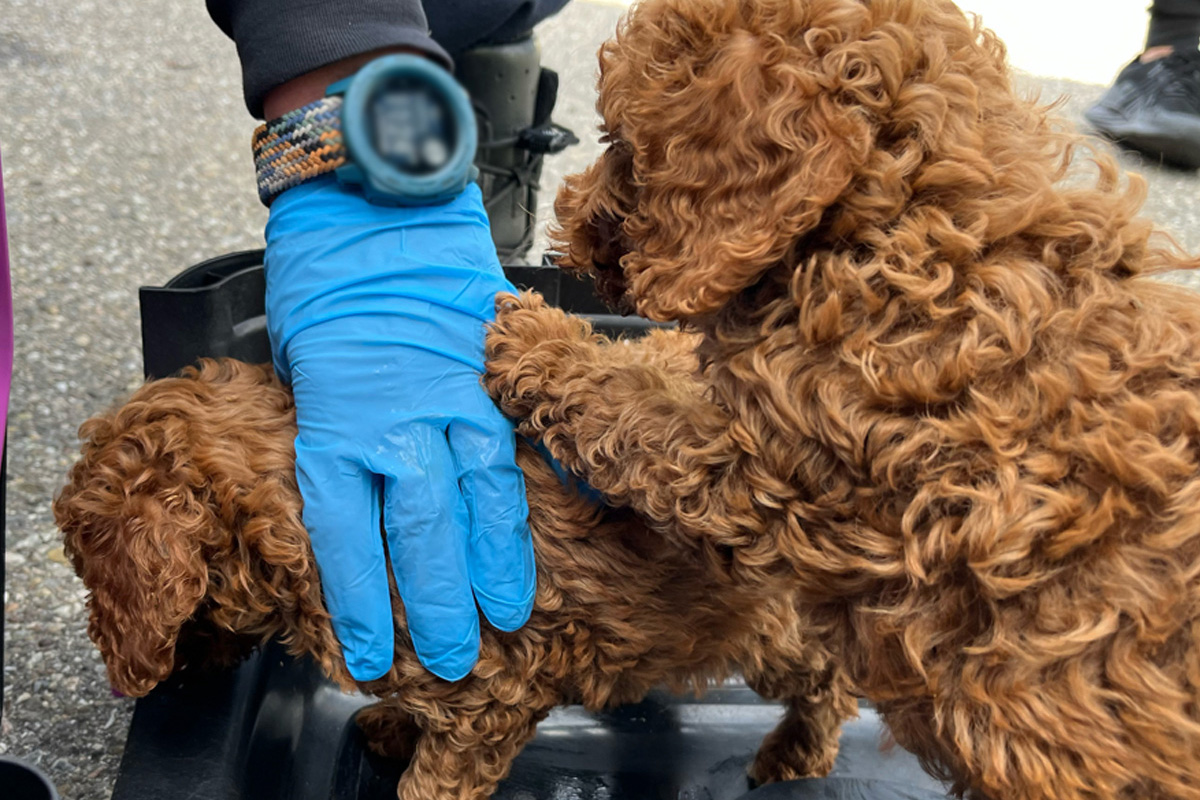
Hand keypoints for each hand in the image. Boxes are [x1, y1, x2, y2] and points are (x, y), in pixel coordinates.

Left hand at [264, 177, 534, 680]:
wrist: (375, 197)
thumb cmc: (326, 280)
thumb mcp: (303, 365)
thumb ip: (338, 433)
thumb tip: (365, 487)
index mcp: (336, 424)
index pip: (349, 538)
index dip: (362, 606)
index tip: (368, 655)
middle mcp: (400, 422)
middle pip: (423, 536)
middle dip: (438, 605)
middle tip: (450, 658)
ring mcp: (458, 397)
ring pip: (483, 499)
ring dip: (496, 563)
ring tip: (509, 612)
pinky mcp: (497, 371)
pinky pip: (521, 442)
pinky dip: (536, 489)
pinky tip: (550, 526)